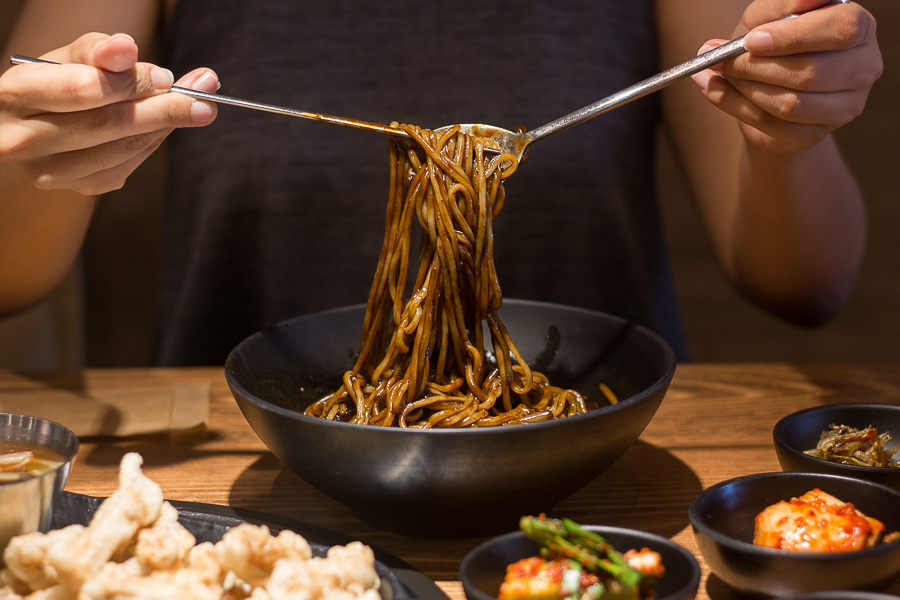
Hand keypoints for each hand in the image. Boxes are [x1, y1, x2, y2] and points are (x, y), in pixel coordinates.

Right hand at [0, 32, 218, 194]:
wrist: (31, 130)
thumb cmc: (52, 84)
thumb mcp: (66, 59)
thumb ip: (98, 52)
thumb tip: (128, 49)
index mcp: (14, 97)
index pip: (85, 89)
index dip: (132, 82)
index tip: (166, 76)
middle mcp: (24, 141)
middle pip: (110, 124)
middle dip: (164, 106)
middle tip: (204, 91)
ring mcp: (51, 172)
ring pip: (125, 148)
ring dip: (167, 124)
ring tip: (197, 105)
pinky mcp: (81, 188)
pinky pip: (130, 164)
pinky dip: (154, 141)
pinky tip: (165, 124)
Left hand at [691, 0, 881, 154]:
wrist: (764, 91)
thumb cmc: (772, 44)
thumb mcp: (770, 17)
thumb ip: (780, 7)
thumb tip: (798, 1)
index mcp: (859, 28)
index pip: (843, 29)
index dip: (794, 36)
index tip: (753, 39)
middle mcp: (862, 68)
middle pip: (811, 72)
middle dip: (757, 66)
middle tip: (722, 58)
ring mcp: (843, 107)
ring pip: (791, 103)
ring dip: (745, 87)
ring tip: (719, 72)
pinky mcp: (815, 135)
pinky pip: (772, 125)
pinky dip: (735, 106)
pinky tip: (715, 90)